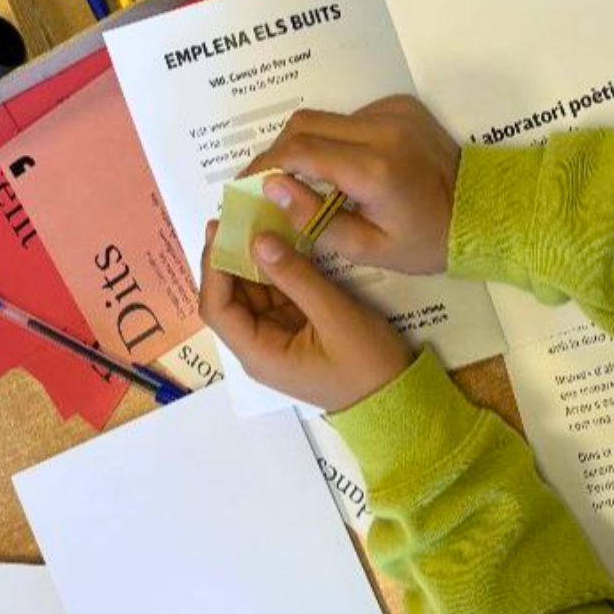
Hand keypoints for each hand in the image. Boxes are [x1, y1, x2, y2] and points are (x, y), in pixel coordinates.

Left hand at [199, 221, 413, 412]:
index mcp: (260, 353)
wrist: (399, 398)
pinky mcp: (294, 330)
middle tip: (235, 215)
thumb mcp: (335, 315)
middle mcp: (259, 347)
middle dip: (229, 258)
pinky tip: (280, 241)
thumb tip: (260, 240)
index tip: (220, 228)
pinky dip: (275, 269)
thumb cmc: (367, 364)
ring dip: (252, 260)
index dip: (213, 267)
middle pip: (229, 299)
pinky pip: (275, 296)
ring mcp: (276, 338)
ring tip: (256, 219)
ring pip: (252, 294)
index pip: (218, 308)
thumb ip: (296, 277)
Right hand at [250, 95, 460, 274]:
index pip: (299, 152)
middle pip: (304, 124)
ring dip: (308, 145)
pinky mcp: (400, 105)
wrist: (482, 211)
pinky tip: (348, 167)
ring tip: (308, 179)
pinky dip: (337, 139)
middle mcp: (381, 129)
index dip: (264, 165)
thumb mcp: (367, 248)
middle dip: (278, 152)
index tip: (246, 183)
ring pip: (325, 118)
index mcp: (373, 169)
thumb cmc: (426, 240)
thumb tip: (271, 188)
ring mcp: (392, 111)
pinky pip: (351, 116)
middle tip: (267, 180)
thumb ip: (314, 218)